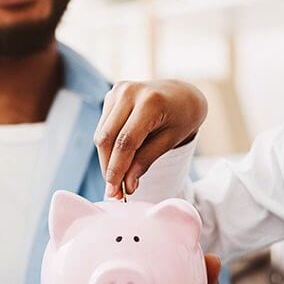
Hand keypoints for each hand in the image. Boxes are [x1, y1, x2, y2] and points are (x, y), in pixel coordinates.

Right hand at [95, 80, 206, 199]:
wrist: (181, 93)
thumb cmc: (181, 118)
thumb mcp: (170, 141)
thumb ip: (146, 161)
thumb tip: (127, 186)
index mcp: (150, 102)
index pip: (125, 141)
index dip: (118, 169)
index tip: (116, 192)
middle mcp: (130, 92)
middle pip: (108, 138)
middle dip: (109, 168)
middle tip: (114, 193)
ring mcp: (118, 90)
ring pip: (101, 134)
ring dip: (106, 160)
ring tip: (117, 181)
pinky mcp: (111, 95)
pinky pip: (103, 127)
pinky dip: (108, 148)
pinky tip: (119, 160)